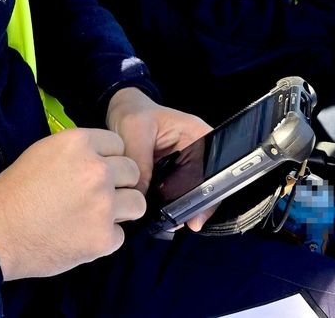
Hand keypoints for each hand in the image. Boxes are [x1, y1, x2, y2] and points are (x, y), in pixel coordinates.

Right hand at [0, 128, 141, 279]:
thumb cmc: (14, 190)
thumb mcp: (44, 152)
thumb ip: (78, 153)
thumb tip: (103, 161)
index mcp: (79, 143)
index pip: (118, 144)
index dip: (108, 158)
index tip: (95, 171)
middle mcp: (96, 169)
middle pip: (132, 172)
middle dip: (119, 183)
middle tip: (96, 196)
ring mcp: (103, 204)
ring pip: (137, 203)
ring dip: (121, 210)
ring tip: (96, 216)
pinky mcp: (104, 237)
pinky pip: (120, 235)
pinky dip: (105, 238)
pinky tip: (81, 236)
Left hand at [105, 87, 212, 230]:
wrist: (120, 111)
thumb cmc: (132, 113)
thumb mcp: (134, 130)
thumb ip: (140, 162)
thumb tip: (142, 197)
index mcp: (198, 135)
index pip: (213, 168)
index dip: (209, 193)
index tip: (196, 214)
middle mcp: (197, 152)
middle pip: (204, 185)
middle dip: (193, 206)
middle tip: (178, 223)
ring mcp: (185, 165)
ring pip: (189, 192)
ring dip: (180, 208)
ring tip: (169, 223)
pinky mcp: (171, 175)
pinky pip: (174, 193)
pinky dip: (168, 205)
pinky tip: (159, 216)